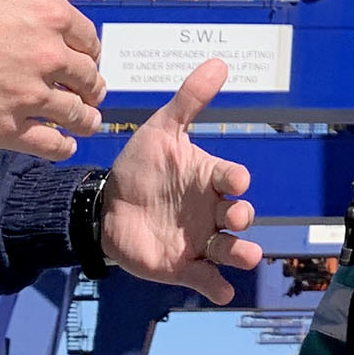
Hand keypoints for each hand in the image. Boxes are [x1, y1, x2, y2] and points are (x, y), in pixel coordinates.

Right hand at [0, 0, 102, 158]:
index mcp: (48, 15)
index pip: (88, 38)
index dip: (86, 48)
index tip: (81, 56)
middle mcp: (46, 57)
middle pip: (88, 77)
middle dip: (90, 84)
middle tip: (88, 91)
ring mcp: (27, 96)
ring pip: (76, 114)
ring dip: (84, 118)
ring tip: (84, 120)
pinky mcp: (4, 129)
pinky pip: (50, 145)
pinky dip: (62, 146)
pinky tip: (62, 143)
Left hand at [100, 58, 265, 303]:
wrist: (108, 205)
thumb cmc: (142, 166)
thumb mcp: (162, 130)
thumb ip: (189, 101)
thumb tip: (219, 63)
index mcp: (208, 178)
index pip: (229, 177)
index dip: (234, 179)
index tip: (234, 180)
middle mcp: (211, 210)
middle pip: (238, 215)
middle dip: (241, 216)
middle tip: (233, 216)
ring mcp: (200, 240)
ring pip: (231, 250)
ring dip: (241, 254)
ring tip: (244, 256)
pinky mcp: (184, 266)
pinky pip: (206, 278)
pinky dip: (217, 286)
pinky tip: (220, 291)